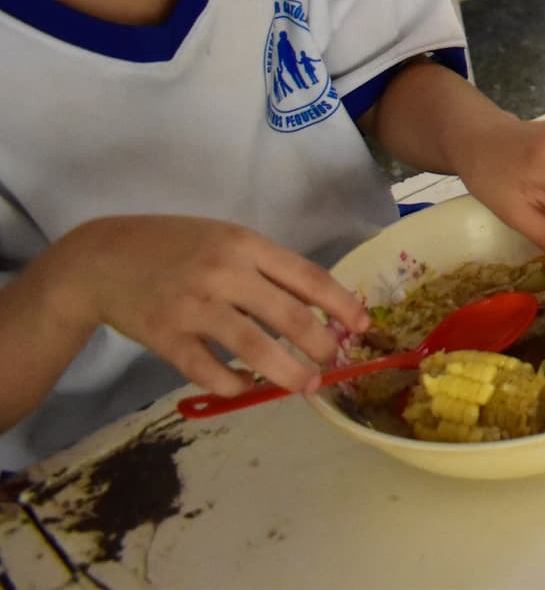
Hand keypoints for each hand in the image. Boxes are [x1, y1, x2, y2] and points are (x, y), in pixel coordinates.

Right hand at [64, 216, 367, 398]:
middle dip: (321, 346)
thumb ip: (266, 268)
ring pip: (254, 348)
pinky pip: (209, 370)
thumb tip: (316, 306)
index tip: (362, 325)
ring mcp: (194, 306)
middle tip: (333, 362)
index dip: (341, 305)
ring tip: (305, 384)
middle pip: (289, 317)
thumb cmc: (174, 247)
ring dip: (287, 372)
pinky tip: (246, 387)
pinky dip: (233, 384)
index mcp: (246, 246)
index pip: (309, 277)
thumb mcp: (225, 239)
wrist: (101, 258)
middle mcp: (225, 274)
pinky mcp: (165, 336)